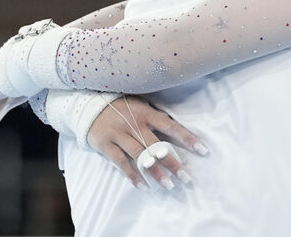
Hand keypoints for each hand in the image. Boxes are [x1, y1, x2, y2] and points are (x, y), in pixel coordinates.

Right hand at [87, 95, 207, 189]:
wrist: (88, 103)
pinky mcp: (105, 144)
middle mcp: (134, 123)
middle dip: (172, 162)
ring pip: (140, 155)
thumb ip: (155, 117)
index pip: (171, 126)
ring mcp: (119, 134)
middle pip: (156, 145)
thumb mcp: (140, 104)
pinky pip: (120, 162)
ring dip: (155, 171)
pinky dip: (132, 175)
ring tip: (168, 185)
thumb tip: (177, 131)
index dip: (187, 138)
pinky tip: (143, 186)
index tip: (202, 150)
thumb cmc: (121, 105)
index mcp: (146, 112)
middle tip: (186, 177)